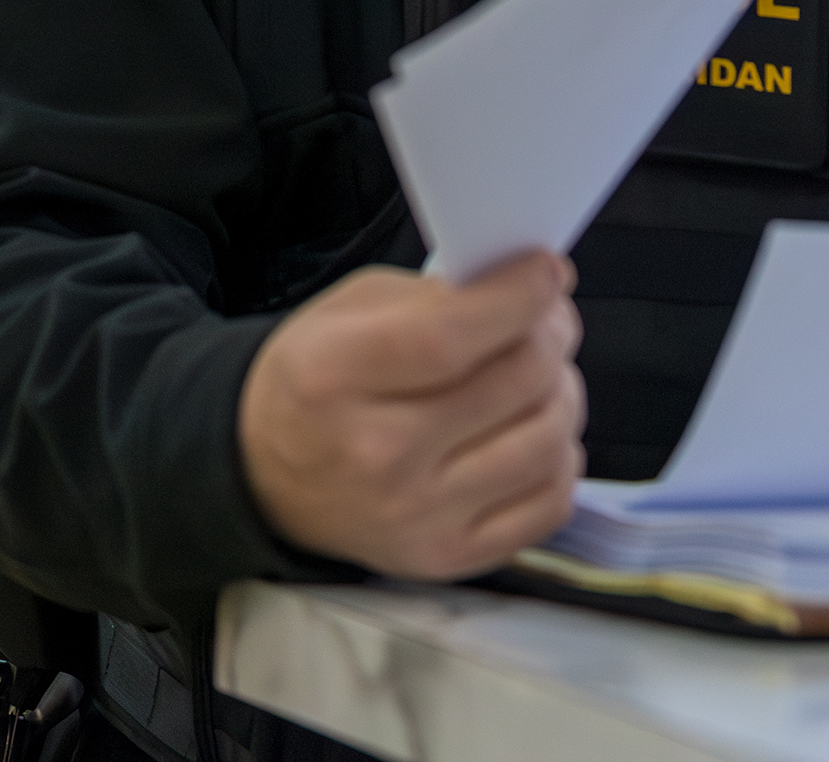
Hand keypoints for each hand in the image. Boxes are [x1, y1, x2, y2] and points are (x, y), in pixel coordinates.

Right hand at [239, 250, 585, 580]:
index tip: (545, 273)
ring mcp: (415, 515)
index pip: (450, 338)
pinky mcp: (445, 556)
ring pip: (545, 444)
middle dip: (551, 337)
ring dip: (562, 395)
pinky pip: (547, 505)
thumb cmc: (316, 384)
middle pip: (513, 384)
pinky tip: (532, 432)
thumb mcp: (347, 311)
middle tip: (548, 321)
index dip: (516, 299)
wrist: (266, 475)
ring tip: (542, 377)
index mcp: (335, 377)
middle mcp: (376, 454)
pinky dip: (558, 459)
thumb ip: (433, 296)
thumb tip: (527, 290)